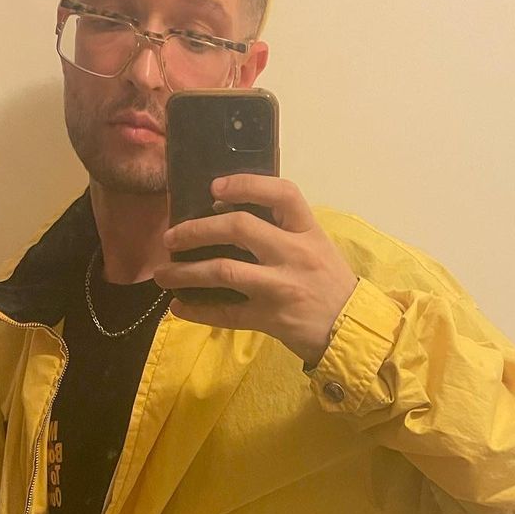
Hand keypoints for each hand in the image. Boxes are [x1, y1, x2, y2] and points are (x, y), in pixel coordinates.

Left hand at [156, 176, 357, 366]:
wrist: (352, 329)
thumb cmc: (330, 283)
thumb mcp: (317, 246)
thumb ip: (283, 230)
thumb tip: (226, 214)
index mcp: (308, 231)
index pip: (282, 194)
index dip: (246, 184)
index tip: (214, 188)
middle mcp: (294, 254)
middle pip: (239, 228)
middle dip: (196, 230)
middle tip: (171, 237)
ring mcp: (281, 287)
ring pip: (223, 271)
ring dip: (186, 272)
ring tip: (163, 274)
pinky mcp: (270, 318)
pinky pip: (226, 313)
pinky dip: (198, 311)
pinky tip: (179, 308)